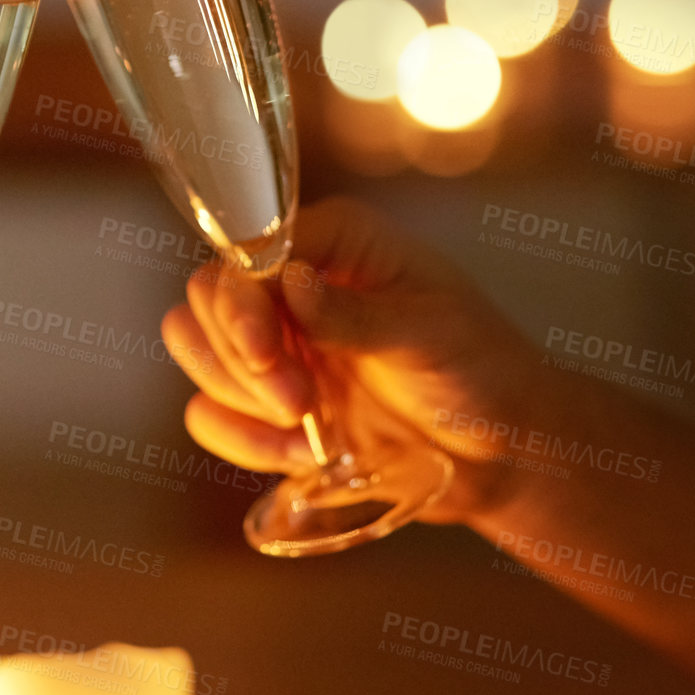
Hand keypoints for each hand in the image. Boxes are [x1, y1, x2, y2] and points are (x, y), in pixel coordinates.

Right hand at [161, 197, 547, 523]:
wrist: (502, 450)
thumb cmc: (483, 370)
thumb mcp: (432, 334)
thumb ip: (357, 313)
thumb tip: (292, 282)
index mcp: (334, 242)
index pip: (249, 251)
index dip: (242, 301)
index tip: (265, 352)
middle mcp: (292, 283)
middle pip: (206, 296)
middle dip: (240, 357)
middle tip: (299, 401)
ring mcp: (275, 342)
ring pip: (192, 347)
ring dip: (234, 393)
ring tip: (303, 425)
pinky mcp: (265, 401)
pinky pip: (205, 412)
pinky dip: (237, 437)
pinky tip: (294, 452)